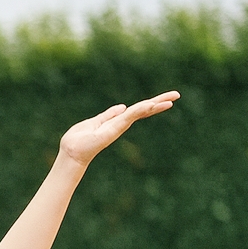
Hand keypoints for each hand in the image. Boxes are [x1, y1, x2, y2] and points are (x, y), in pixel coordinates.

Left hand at [58, 91, 179, 168]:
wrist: (70, 153)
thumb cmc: (77, 140)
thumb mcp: (93, 123)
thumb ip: (107, 116)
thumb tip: (121, 107)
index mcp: (115, 121)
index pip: (136, 110)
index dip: (150, 103)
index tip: (165, 99)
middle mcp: (120, 124)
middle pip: (143, 110)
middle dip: (159, 102)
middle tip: (177, 95)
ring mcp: (118, 127)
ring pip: (140, 112)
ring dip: (155, 105)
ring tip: (171, 100)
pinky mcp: (114, 129)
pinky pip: (129, 116)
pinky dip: (139, 110)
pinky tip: (151, 104)